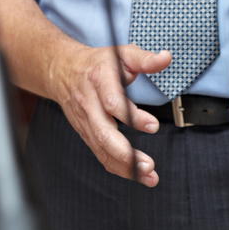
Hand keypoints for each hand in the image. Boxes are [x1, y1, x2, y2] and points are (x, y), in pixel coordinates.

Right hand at [50, 43, 170, 186]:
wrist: (63, 70)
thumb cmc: (97, 63)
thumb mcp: (121, 53)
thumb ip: (144, 58)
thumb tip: (165, 58)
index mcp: (99, 81)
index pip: (113, 103)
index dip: (132, 116)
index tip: (153, 125)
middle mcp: (90, 104)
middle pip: (104, 134)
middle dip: (126, 154)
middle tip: (148, 165)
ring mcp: (85, 122)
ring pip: (102, 149)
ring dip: (125, 167)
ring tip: (149, 176)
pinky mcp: (85, 133)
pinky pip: (100, 154)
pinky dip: (118, 167)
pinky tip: (136, 175)